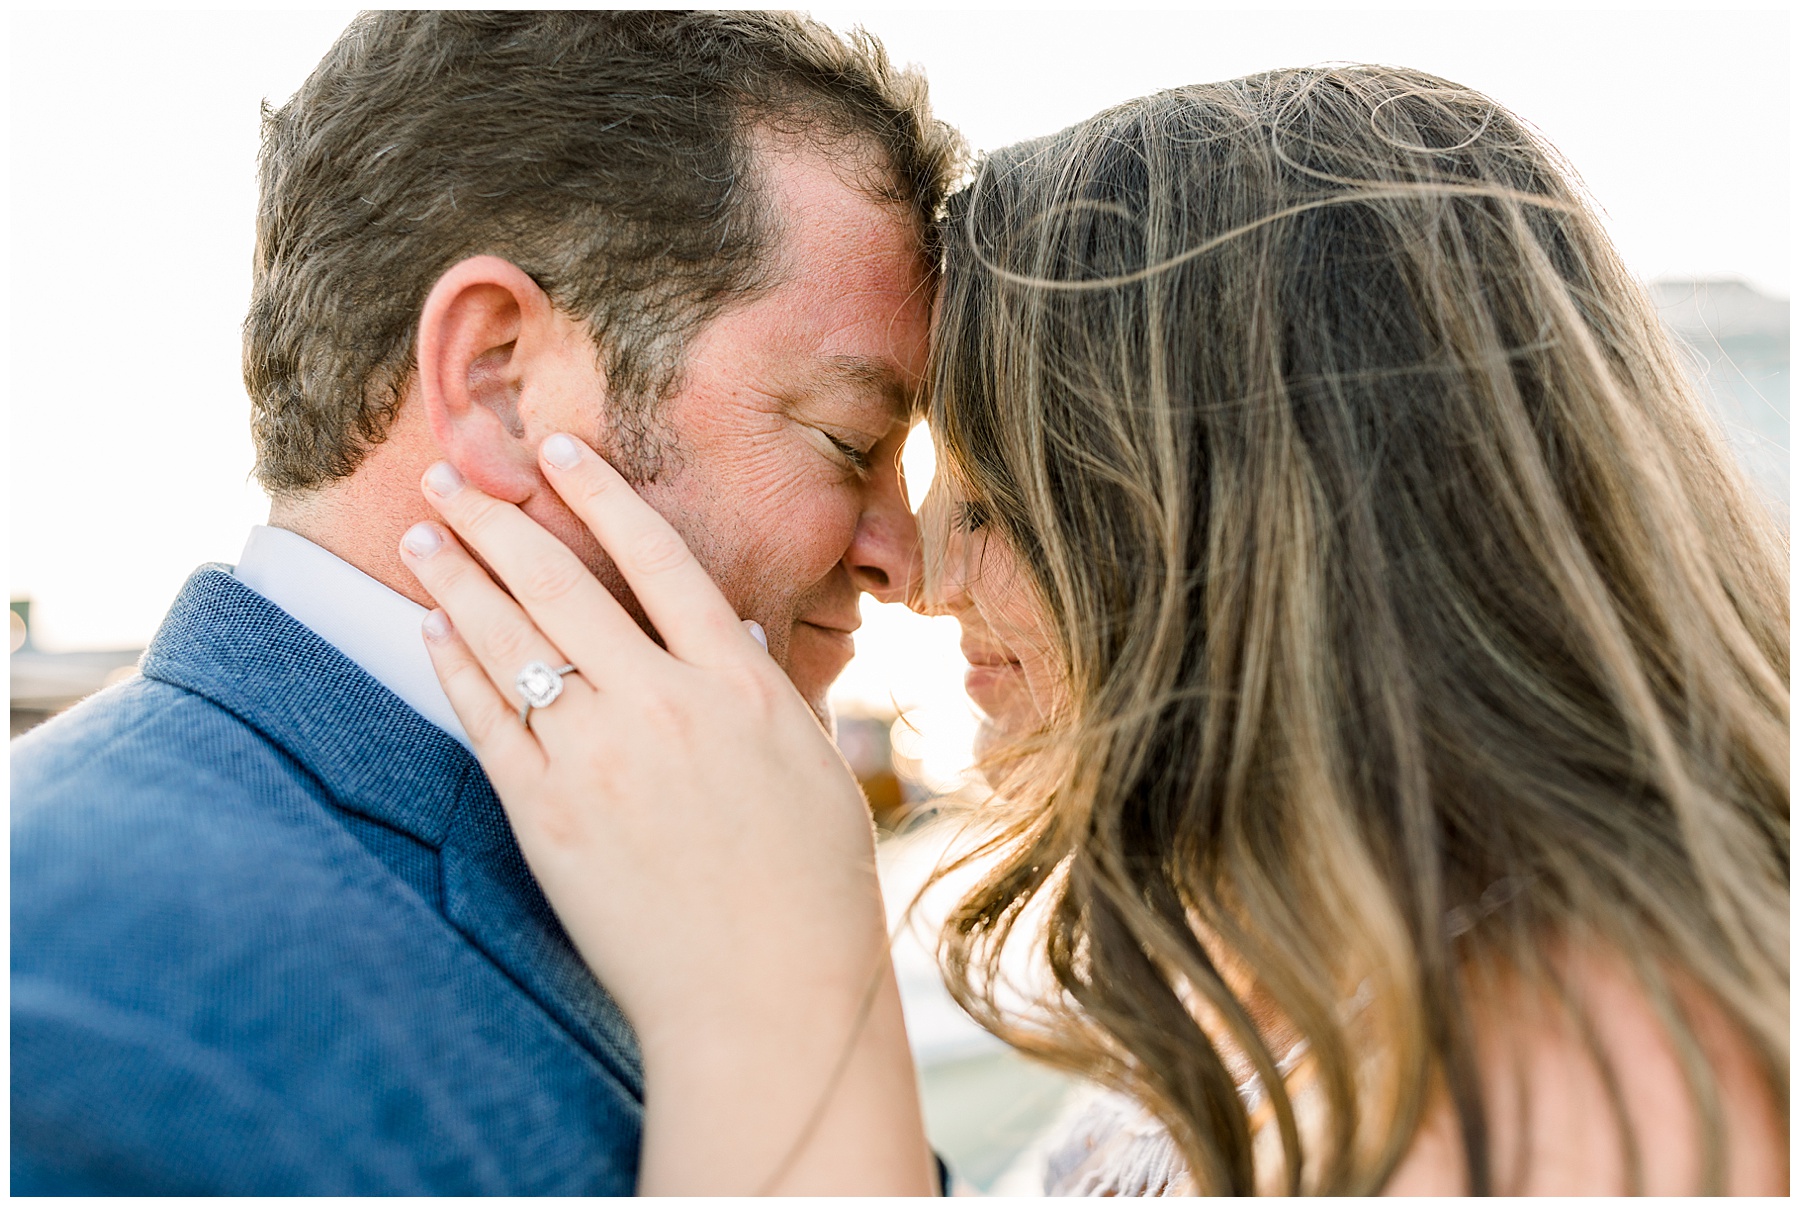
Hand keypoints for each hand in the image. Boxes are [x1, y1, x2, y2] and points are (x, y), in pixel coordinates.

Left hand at [398, 434, 931, 1193]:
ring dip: (459, 578)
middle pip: (563, 583)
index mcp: (741, 686)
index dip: (601, 494)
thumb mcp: (811, 766)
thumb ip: (764, 690)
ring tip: (422, 536)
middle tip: (449, 475)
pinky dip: (455, 668)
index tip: (557, 450)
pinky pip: (489, 722)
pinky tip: (430, 631)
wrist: (766, 998)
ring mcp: (601, 760)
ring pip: (512, 641)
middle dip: (497, 518)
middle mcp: (666, 706)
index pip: (659, 559)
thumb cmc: (810, 888)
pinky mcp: (549, 818)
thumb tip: (733, 631)